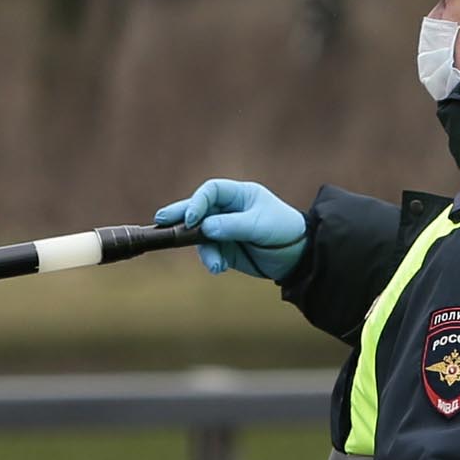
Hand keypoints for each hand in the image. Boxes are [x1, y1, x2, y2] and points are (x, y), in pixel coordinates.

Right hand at [154, 179, 307, 279]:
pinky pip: (210, 253)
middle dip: (180, 215)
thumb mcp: (259, 226)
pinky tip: (220, 268)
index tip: (190, 218)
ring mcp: (225, 230)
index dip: (197, 202)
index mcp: (239, 195)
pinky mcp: (226, 249)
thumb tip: (204, 227)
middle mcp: (229, 210)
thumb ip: (232, 226)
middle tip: (160, 220)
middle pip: (198, 209)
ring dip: (204, 251)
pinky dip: (212, 260)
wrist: (299, 256)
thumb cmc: (283, 230)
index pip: (211, 192)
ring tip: (215, 265)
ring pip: (201, 236)